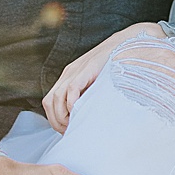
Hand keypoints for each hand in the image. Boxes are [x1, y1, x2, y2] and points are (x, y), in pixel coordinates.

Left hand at [42, 23, 163, 132]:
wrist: (125, 44)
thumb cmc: (114, 67)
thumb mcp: (96, 83)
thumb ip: (88, 96)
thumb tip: (84, 119)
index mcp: (68, 78)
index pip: (50, 102)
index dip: (54, 119)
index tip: (67, 130)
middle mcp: (68, 74)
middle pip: (49, 102)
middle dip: (56, 121)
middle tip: (69, 131)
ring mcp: (75, 71)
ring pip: (56, 98)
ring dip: (62, 116)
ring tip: (74, 124)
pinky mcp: (86, 69)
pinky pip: (71, 89)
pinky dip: (71, 103)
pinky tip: (79, 110)